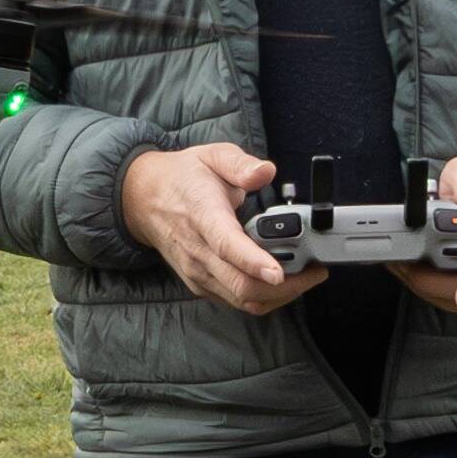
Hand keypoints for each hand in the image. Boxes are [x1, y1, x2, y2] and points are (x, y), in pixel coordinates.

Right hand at [121, 144, 328, 314]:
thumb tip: (266, 172)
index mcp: (203, 215)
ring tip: (305, 277)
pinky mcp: (200, 285)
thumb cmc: (182, 178)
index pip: (227, 244)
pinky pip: (236, 302)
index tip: (278, 271)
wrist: (141, 198)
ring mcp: (198, 272)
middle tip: (315, 272)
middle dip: (286, 287)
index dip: (254, 261)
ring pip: (242, 300)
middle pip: (241, 285)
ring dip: (279, 296)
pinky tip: (281, 282)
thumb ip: (240, 164)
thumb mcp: (211, 156)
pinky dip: (263, 298)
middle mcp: (198, 251)